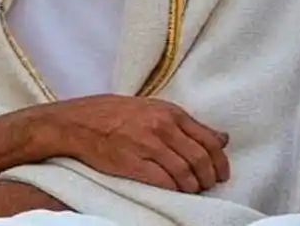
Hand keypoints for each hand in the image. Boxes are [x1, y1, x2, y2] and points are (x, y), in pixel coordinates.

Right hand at [30, 94, 229, 193]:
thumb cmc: (113, 114)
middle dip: (209, 177)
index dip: (220, 162)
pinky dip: (174, 190)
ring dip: (193, 187)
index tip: (221, 173)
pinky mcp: (133, 163)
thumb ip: (186, 124)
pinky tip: (173, 190)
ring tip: (190, 190)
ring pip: (185, 174)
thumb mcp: (153, 109)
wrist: (77, 122)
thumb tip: (222, 138)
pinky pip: (164, 182)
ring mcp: (148, 145)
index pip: (209, 140)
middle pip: (200, 159)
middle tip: (207, 185)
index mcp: (170, 112)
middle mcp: (162, 127)